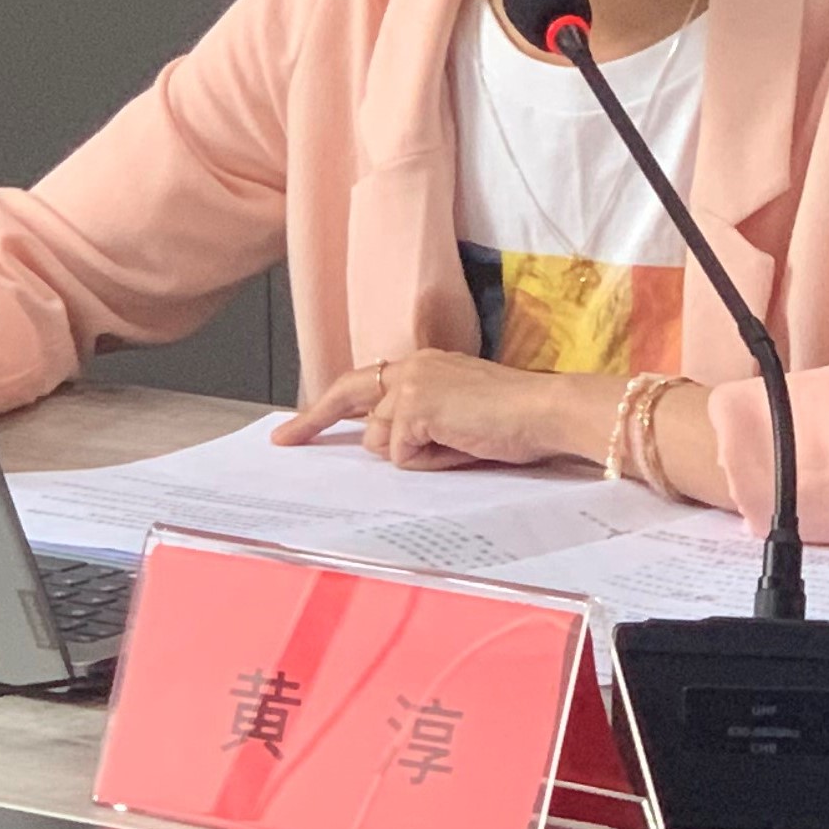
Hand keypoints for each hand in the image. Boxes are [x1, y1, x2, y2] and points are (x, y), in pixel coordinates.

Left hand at [271, 349, 600, 470]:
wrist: (544, 412)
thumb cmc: (514, 421)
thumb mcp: (456, 419)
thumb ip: (418, 425)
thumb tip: (382, 447)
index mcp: (422, 366)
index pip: (364, 383)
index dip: (328, 406)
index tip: (298, 426)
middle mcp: (411, 367)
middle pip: (347, 395)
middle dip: (312, 421)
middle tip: (284, 441)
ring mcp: (410, 385)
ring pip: (382, 442)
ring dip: (415, 456)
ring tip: (460, 446)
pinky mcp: (415, 407)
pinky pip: (403, 456)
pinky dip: (430, 462)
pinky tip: (460, 446)